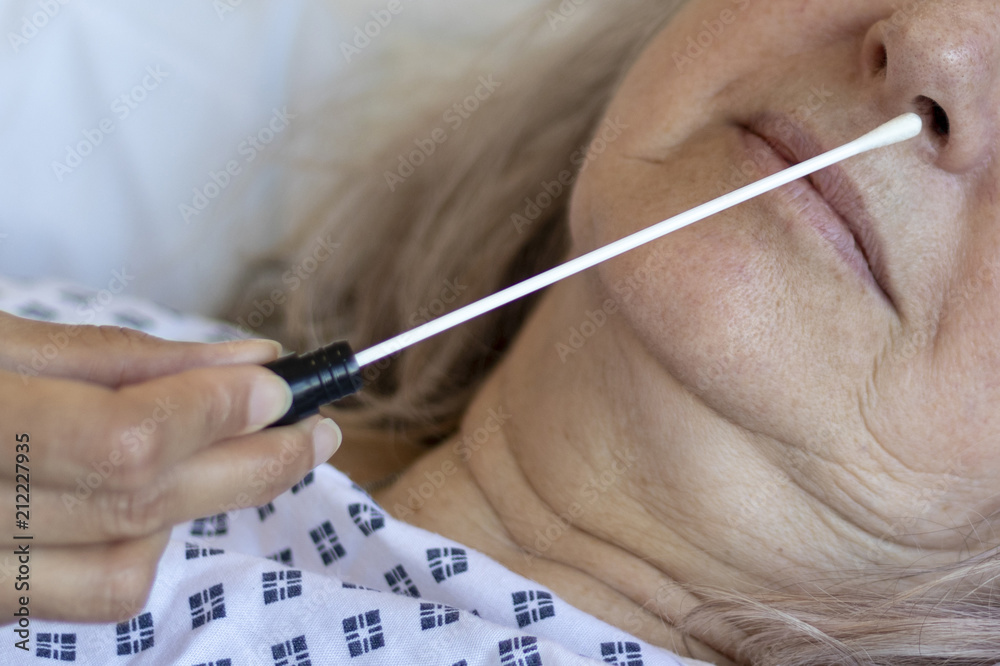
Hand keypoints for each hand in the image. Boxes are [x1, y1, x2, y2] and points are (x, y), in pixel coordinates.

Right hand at [0, 312, 341, 623]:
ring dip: (194, 507)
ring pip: (124, 569)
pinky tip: (148, 498)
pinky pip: (86, 593)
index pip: (124, 439)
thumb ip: (119, 359)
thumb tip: (246, 366)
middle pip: (141, 505)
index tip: (282, 386)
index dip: (216, 413)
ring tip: (230, 455)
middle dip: (250, 464)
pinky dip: (139, 544)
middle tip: (314, 430)